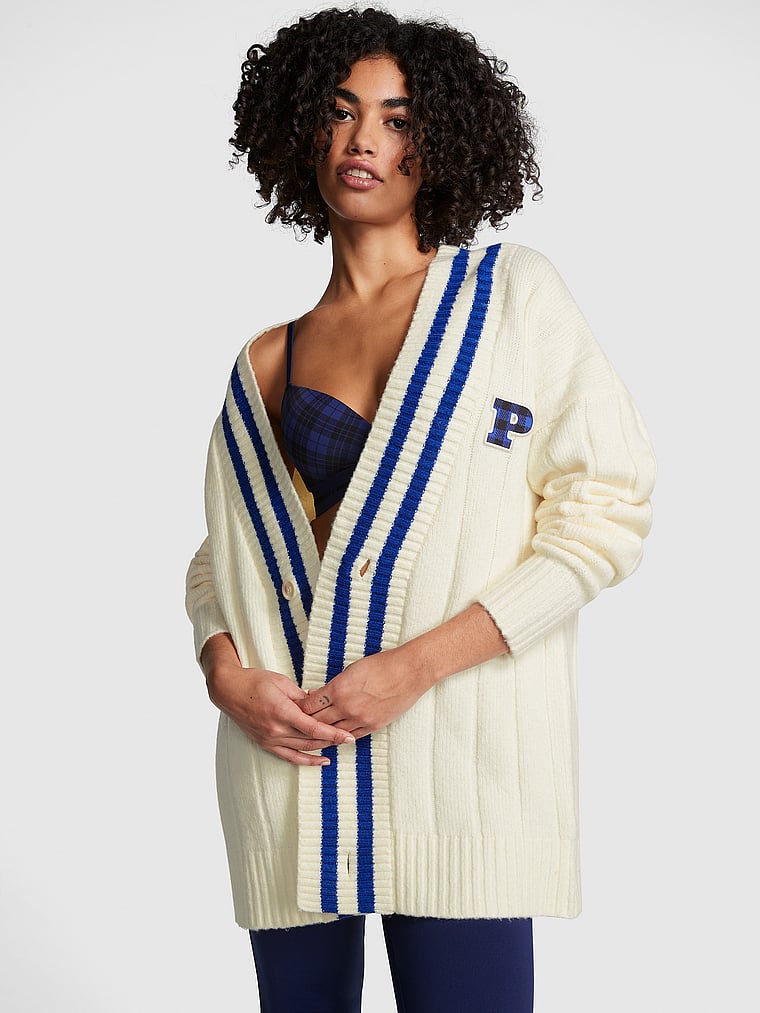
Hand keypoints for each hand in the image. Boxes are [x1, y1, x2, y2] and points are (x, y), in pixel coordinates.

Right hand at [206, 661, 354, 765]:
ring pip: (302, 749)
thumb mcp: (282, 682)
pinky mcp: (265, 743)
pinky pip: (289, 756)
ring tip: (340, 747)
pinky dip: (305, 760)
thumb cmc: (255, 681)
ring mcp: (270, 739)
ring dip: (322, 749)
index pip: (313, 728)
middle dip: (332, 741)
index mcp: (282, 712)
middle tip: (351, 740)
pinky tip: (320, 760)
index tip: (348, 737)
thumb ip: (302, 697)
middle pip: (310, 740)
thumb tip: (319, 704)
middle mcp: (276, 729)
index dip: (333, 734)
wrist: (229, 690)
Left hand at [298, 647, 433, 737]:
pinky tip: (335, 737)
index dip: (301, 708)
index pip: (309, 706)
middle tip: (300, 725)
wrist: (409, 672)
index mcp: (339, 689)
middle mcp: (347, 707)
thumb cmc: (382, 665)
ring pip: (333, 734)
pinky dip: (341, 737)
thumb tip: (317, 694)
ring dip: (323, 734)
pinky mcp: (373, 726)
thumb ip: (333, 685)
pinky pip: (351, 737)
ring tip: (313, 735)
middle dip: (307, 723)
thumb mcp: (351, 669)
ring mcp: (360, 719)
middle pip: (317, 723)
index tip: (297, 708)